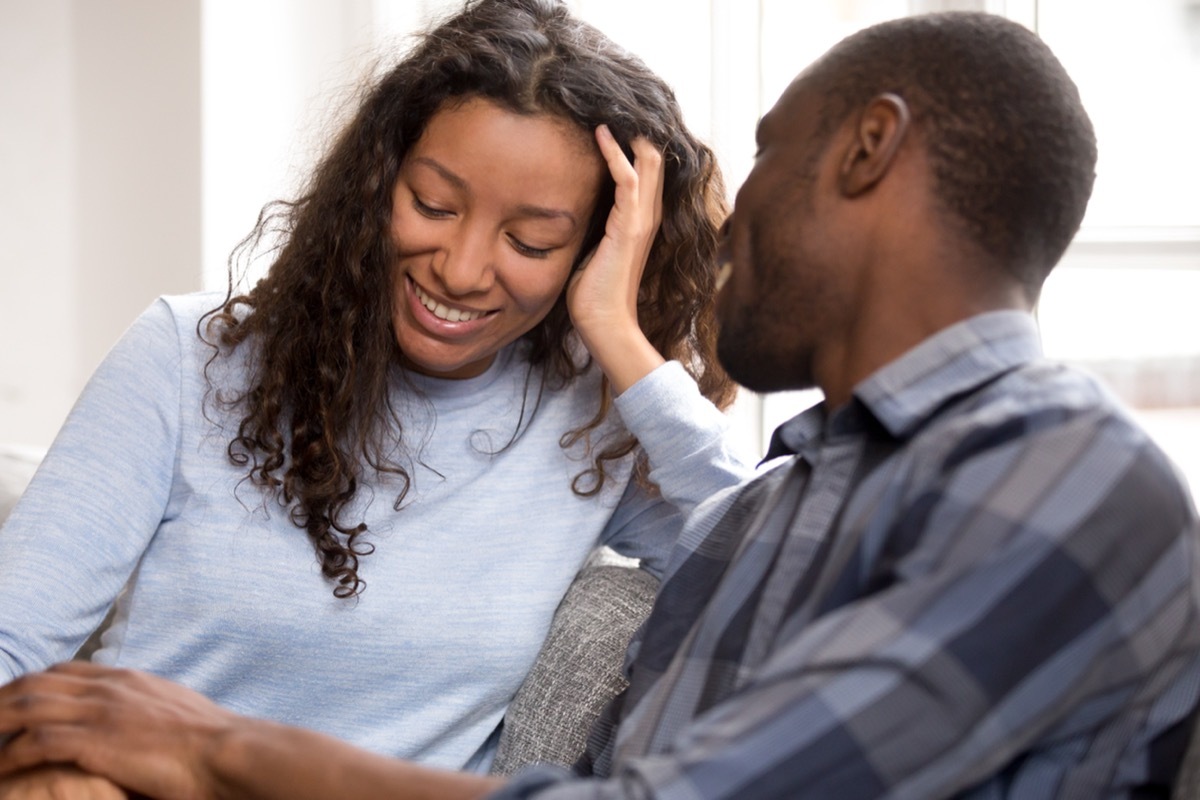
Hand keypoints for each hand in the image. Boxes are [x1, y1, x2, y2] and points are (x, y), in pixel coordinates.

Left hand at [0, 663, 235, 799]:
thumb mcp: (177, 713)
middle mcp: (110, 688)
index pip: (65, 672)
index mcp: (128, 680)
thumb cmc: (211, 745)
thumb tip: (144, 722)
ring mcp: (101, 712)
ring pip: (27, 706)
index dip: (31, 686)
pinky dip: (9, 753)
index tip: (12, 704)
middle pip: (36, 683)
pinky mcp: (96, 740)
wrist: (227, 753)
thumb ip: (150, 710)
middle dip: (1, 699)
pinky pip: (36, 741)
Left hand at [567, 128, 666, 394]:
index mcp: (639, 221)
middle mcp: (647, 215)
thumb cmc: (594, 295)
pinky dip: (615, 152)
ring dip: (629, 133)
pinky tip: (602, 132)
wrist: (604, 323)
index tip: (612, 119)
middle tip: (614, 102)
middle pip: (654, 159)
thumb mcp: (592, 250)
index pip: (645, 171)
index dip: (634, 144)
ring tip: (611, 106)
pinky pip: (628, 178)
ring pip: (648, 161)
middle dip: (637, 130)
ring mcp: (641, 219)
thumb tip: (569, 212)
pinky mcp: (629, 226)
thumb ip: (592, 228)